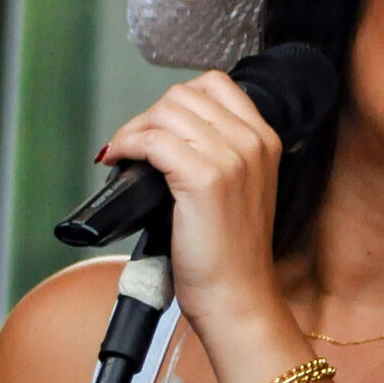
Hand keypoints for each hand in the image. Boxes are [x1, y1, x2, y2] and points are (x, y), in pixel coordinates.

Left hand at [98, 73, 286, 341]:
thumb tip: (164, 133)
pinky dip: (127, 145)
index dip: (175, 102)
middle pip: (183, 96)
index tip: (157, 127)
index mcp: (265, 139)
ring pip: (165, 113)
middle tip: (133, 146)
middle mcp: (251, 142)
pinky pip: (152, 140)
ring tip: (123, 155)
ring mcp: (230, 158)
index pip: (214, 85)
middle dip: (149, 116)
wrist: (237, 297)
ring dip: (134, 130)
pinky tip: (119, 161)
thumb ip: (217, 154)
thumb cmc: (231, 255)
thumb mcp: (239, 190)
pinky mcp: (204, 178)